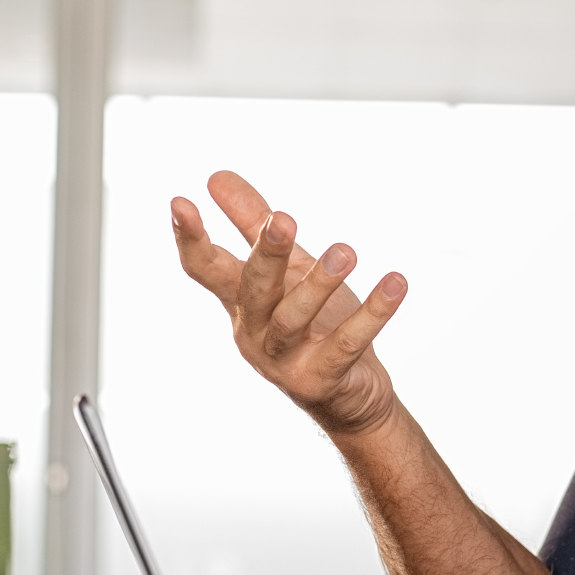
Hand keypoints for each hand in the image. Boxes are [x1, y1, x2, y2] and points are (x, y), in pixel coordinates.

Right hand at [172, 170, 407, 436]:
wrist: (350, 396)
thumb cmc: (314, 325)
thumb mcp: (287, 269)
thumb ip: (252, 223)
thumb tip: (216, 177)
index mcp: (241, 302)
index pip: (205, 269)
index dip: (190, 238)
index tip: (179, 201)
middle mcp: (255, 331)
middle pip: (252, 289)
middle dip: (266, 254)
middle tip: (283, 219)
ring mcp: (285, 359)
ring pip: (293, 319)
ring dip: (319, 283)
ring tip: (346, 251)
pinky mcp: (321, 378)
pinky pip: (346, 344)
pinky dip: (373, 314)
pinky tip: (395, 283)